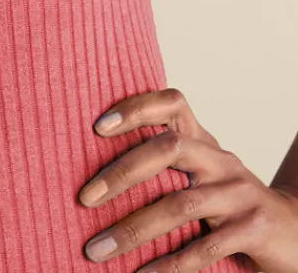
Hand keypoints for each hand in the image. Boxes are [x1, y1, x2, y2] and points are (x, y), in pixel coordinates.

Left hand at [77, 86, 297, 271]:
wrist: (293, 233)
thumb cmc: (230, 204)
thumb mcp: (202, 176)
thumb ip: (166, 167)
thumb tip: (96, 177)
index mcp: (204, 141)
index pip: (172, 104)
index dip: (135, 107)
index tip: (97, 127)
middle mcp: (221, 160)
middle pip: (169, 149)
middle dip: (121, 174)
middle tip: (84, 198)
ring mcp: (240, 193)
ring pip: (181, 204)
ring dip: (133, 229)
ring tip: (96, 250)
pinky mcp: (254, 229)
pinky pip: (205, 247)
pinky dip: (169, 264)